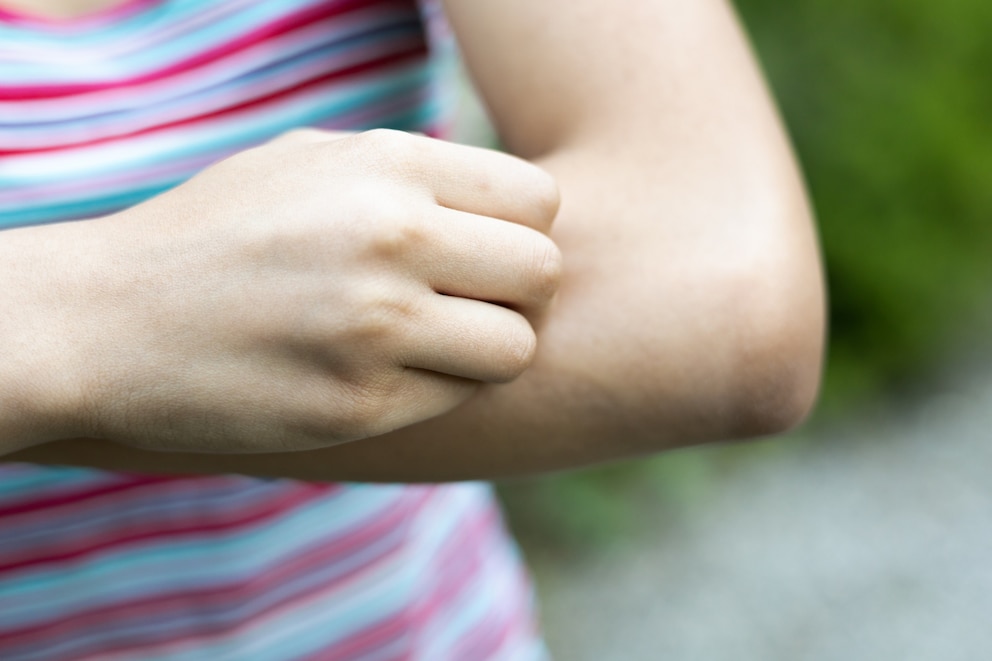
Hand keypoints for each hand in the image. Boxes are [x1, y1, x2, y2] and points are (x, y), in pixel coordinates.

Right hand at [43, 129, 560, 452]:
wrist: (107, 321)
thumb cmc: (218, 234)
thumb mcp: (310, 164)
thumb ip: (412, 175)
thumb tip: (503, 208)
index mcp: (387, 166)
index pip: (538, 201)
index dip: (522, 232)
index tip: (484, 253)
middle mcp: (391, 237)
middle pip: (542, 273)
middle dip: (520, 294)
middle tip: (472, 303)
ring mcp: (375, 326)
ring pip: (516, 347)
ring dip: (488, 349)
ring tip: (433, 341)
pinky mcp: (360, 404)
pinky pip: (457, 398)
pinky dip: (437, 388)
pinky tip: (382, 372)